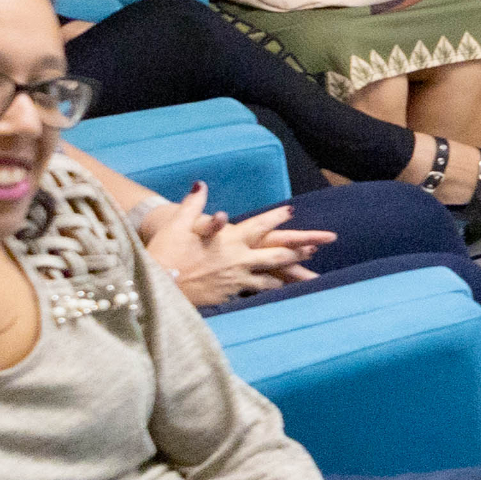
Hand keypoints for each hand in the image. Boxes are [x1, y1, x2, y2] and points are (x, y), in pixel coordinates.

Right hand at [149, 193, 328, 307]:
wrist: (157, 287)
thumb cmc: (165, 253)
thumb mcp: (178, 224)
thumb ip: (193, 204)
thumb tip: (201, 185)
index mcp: (230, 239)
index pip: (260, 225)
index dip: (277, 217)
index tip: (291, 211)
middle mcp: (239, 259)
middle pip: (277, 253)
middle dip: (301, 247)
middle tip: (323, 242)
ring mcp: (237, 279)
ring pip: (271, 275)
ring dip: (291, 272)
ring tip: (310, 273)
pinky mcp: (230, 295)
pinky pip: (256, 292)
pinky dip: (270, 289)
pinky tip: (279, 291)